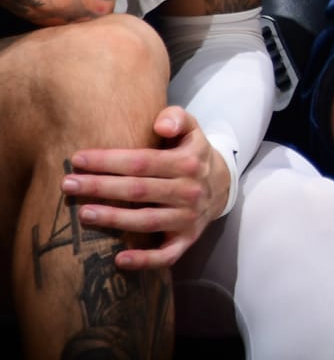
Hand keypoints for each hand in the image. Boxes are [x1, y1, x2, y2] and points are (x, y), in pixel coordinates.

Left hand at [62, 107, 229, 269]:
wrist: (221, 185)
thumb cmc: (191, 154)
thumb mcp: (192, 130)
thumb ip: (177, 118)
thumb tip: (161, 125)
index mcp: (188, 162)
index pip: (142, 161)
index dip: (109, 161)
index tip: (78, 159)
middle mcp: (189, 191)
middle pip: (139, 190)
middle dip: (101, 187)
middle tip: (68, 185)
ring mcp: (188, 218)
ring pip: (147, 221)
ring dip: (113, 219)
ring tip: (83, 213)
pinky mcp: (187, 239)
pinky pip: (166, 255)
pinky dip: (145, 260)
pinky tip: (118, 259)